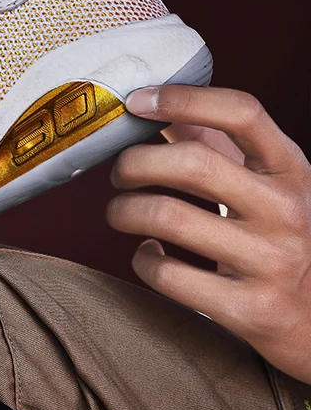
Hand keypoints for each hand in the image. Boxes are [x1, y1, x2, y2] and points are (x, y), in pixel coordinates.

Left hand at [106, 85, 310, 383]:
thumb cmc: (280, 237)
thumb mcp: (265, 182)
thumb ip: (214, 141)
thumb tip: (154, 102)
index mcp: (290, 169)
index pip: (241, 113)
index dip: (183, 99)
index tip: (137, 102)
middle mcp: (287, 210)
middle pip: (193, 163)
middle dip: (134, 163)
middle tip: (118, 174)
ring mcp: (271, 262)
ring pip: (169, 216)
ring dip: (123, 210)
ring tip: (120, 212)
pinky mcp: (249, 310)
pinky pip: (168, 275)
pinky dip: (143, 261)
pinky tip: (148, 254)